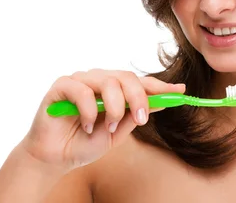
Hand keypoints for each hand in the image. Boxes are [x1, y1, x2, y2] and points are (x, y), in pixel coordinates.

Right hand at [19, 69, 184, 171]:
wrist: (55, 158)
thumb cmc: (84, 143)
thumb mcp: (117, 133)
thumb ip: (134, 116)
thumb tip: (161, 103)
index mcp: (114, 89)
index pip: (140, 82)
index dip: (160, 86)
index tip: (180, 90)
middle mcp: (99, 80)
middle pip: (127, 77)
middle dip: (139, 98)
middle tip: (141, 120)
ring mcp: (81, 81)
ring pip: (108, 81)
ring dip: (114, 107)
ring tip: (108, 127)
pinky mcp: (61, 86)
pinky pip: (82, 90)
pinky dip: (88, 110)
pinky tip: (85, 125)